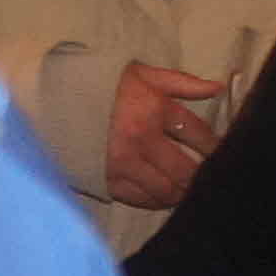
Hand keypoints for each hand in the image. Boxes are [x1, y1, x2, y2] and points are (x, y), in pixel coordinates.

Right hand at [106, 61, 228, 208]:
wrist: (55, 98)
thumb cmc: (104, 85)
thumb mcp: (143, 74)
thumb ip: (182, 82)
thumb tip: (218, 88)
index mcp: (154, 109)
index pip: (198, 134)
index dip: (215, 147)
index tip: (220, 154)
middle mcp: (141, 139)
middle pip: (185, 170)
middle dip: (200, 177)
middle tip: (207, 180)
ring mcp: (123, 163)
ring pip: (166, 190)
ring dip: (181, 193)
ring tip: (186, 190)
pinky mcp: (106, 179)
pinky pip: (140, 200)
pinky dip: (156, 201)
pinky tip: (162, 196)